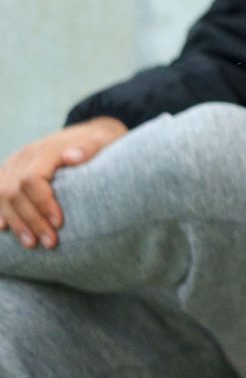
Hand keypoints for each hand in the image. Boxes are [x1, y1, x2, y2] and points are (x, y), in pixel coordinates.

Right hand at [1, 116, 126, 248]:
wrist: (91, 133)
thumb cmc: (101, 142)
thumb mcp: (104, 140)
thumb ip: (90, 148)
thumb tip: (72, 156)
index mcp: (46, 149)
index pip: (33, 179)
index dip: (43, 203)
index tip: (59, 223)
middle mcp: (25, 155)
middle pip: (15, 191)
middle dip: (31, 220)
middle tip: (50, 243)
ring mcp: (14, 163)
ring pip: (2, 194)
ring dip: (15, 221)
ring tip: (31, 244)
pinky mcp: (10, 171)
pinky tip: (4, 228)